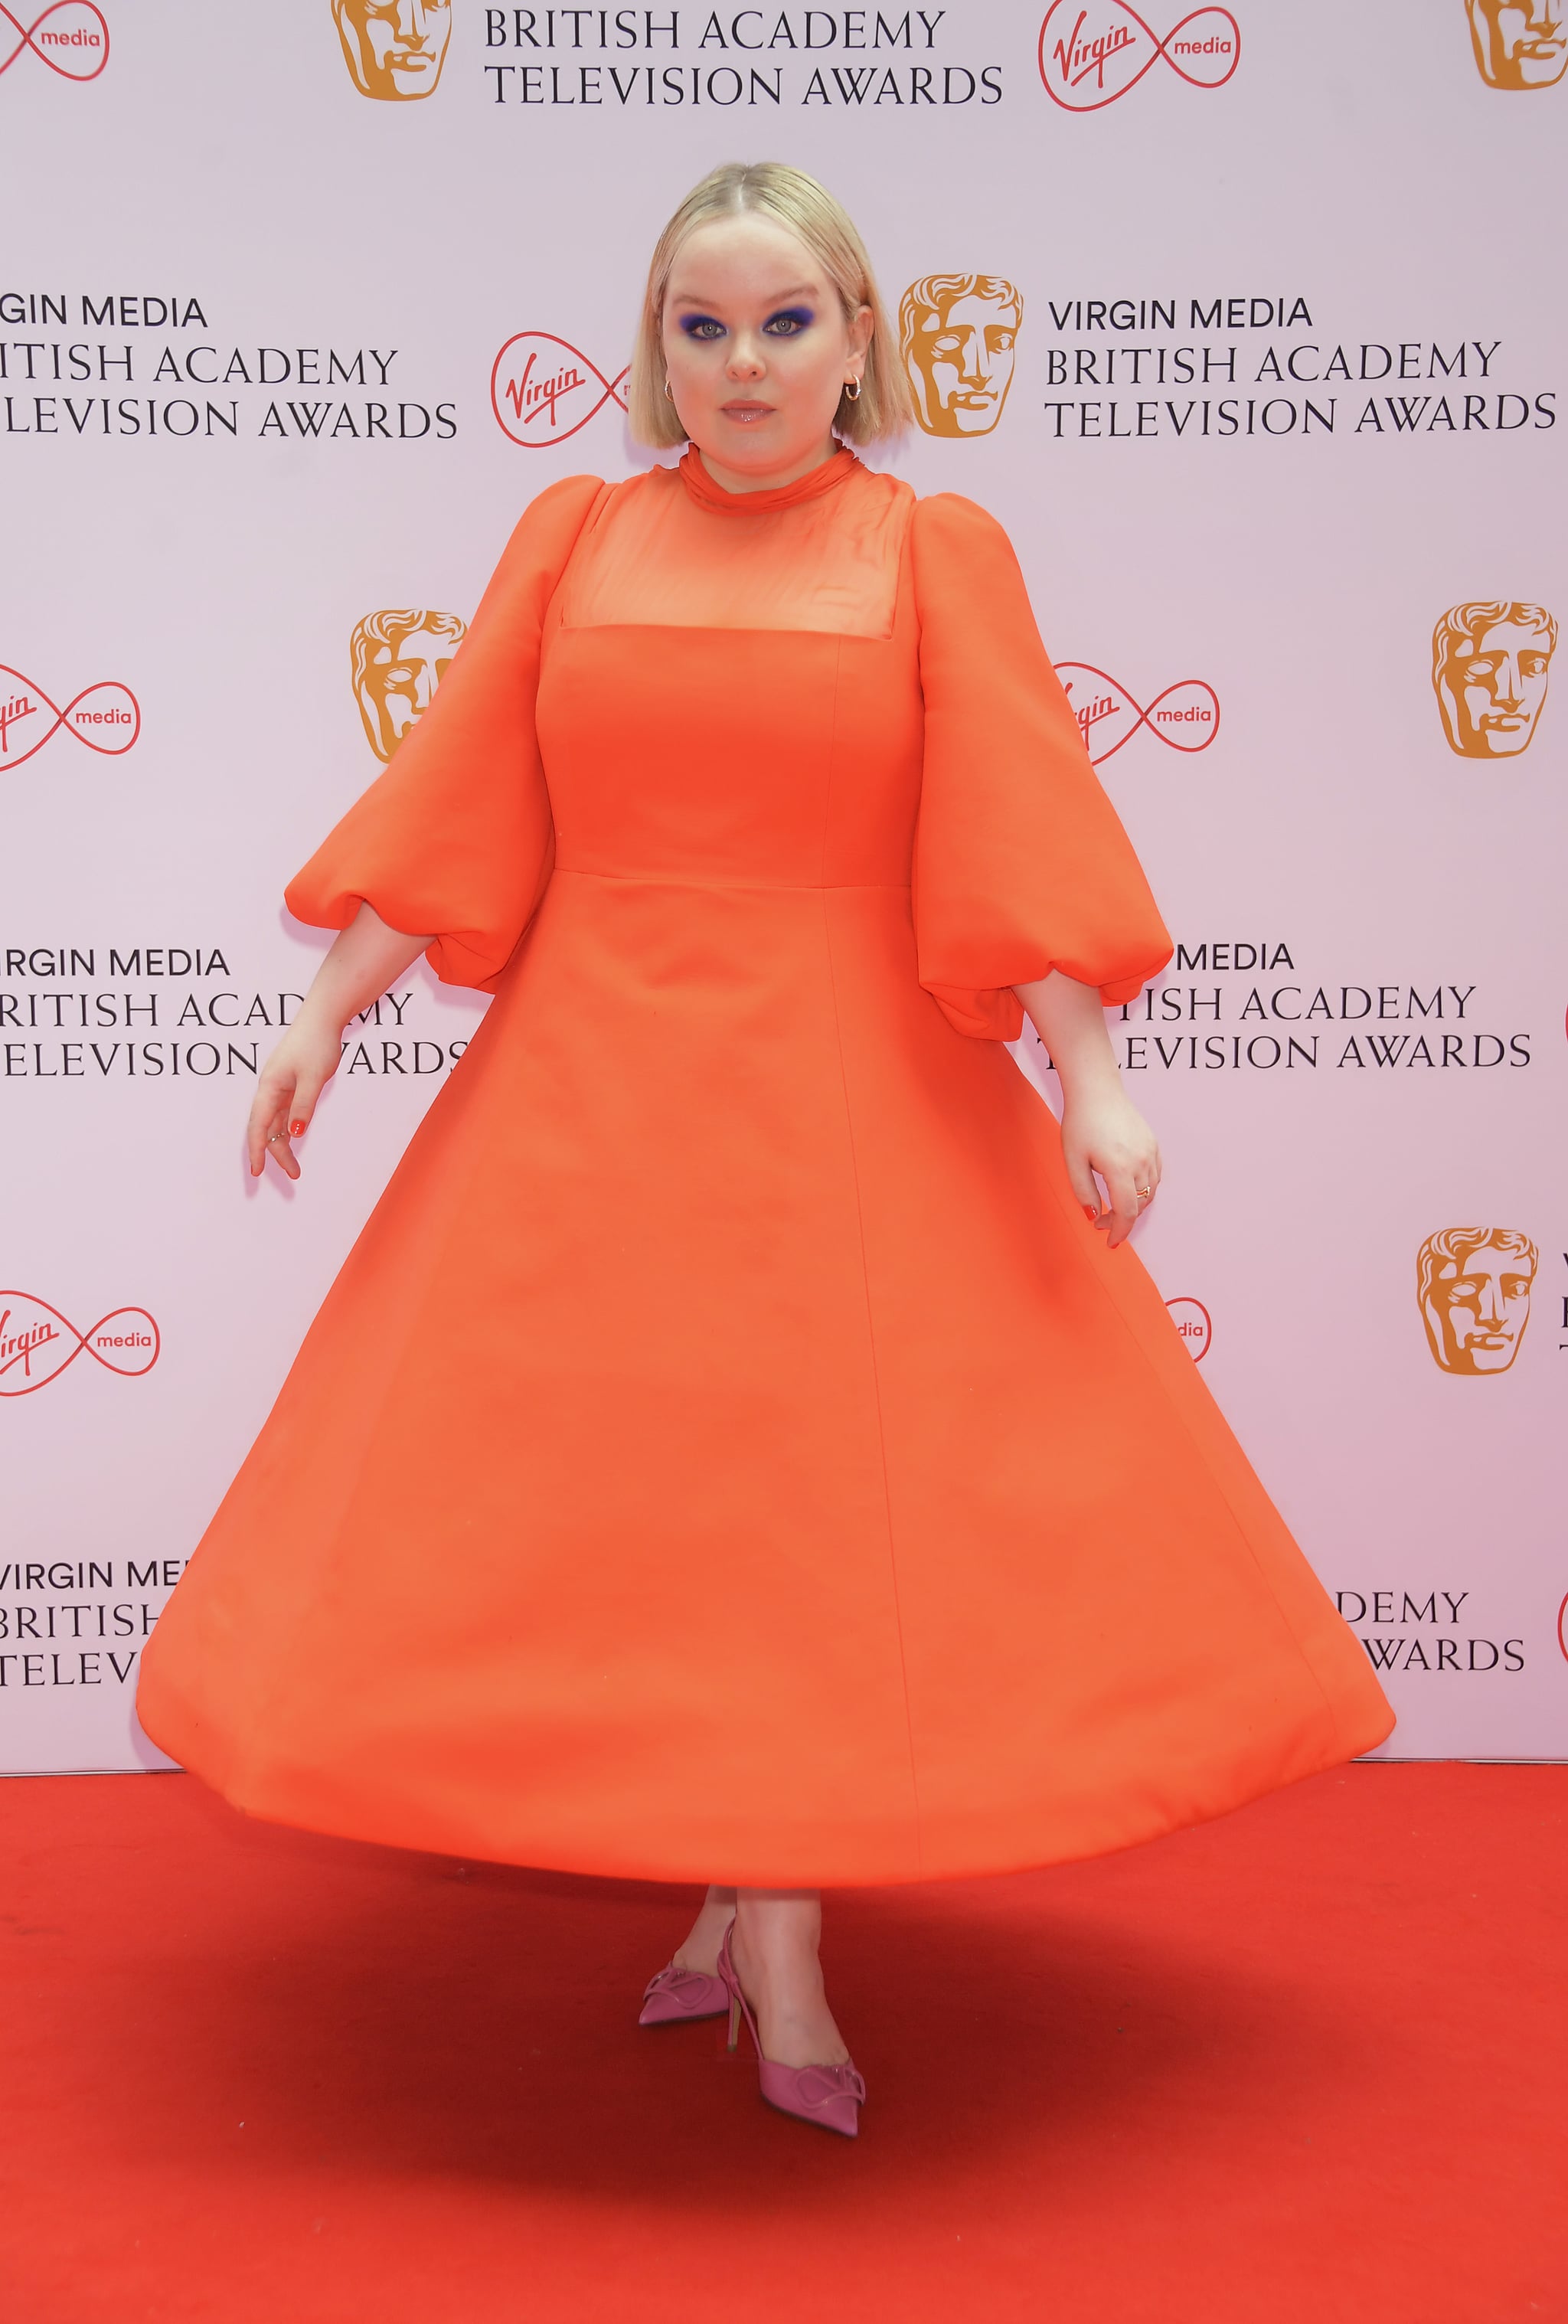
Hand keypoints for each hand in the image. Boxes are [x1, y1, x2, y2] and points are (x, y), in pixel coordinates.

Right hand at [246, 1012, 343, 1179]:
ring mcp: (280, 1086)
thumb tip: (294, 1135)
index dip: (257, 1150)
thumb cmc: (316, 1044)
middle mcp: (270, 1089)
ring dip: (284, 1143)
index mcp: (269, 1087)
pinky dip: (289, 1128)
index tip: (257, 1172)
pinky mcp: (291, 1083)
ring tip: (295, 1166)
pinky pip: (285, 1112)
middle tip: (293, 1174)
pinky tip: (296, 1139)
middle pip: (266, 1128)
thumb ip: (304, 1107)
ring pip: (276, 1122)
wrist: (322, 1018)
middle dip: (276, 1153)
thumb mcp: (313, 1078)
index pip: (258, 1126)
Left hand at [1060, 1082, 1161, 1248]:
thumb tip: (1094, 1216)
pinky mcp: (1153, 1144)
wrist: (1096, 1091)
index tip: (1110, 1243)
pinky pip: (1155, 1176)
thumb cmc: (1080, 1123)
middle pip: (1139, 1205)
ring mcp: (1150, 1152)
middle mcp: (1141, 1161)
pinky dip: (1144, 1189)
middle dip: (1122, 1220)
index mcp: (1119, 1168)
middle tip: (1101, 1221)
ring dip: (1134, 1205)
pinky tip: (1127, 1187)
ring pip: (1150, 1192)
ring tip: (1113, 1206)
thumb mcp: (1073, 1160)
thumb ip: (1084, 1192)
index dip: (1120, 1232)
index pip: (1126, 1212)